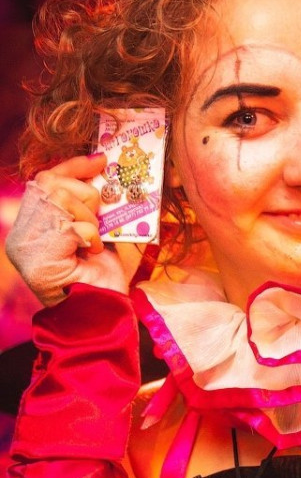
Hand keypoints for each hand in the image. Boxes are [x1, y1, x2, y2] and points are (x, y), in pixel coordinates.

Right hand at [5, 155, 142, 305]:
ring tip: (91, 245)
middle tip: (96, 225)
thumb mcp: (95, 235)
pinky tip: (90, 253)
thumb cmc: (101, 282)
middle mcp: (22, 236)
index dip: (73, 167)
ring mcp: (27, 246)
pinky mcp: (40, 256)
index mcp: (31, 229)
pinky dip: (91, 236)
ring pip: (63, 200)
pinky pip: (73, 223)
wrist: (102, 319)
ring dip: (89, 220)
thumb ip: (87, 207)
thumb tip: (101, 173)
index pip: (45, 180)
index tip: (99, 158)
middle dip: (85, 197)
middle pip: (53, 184)